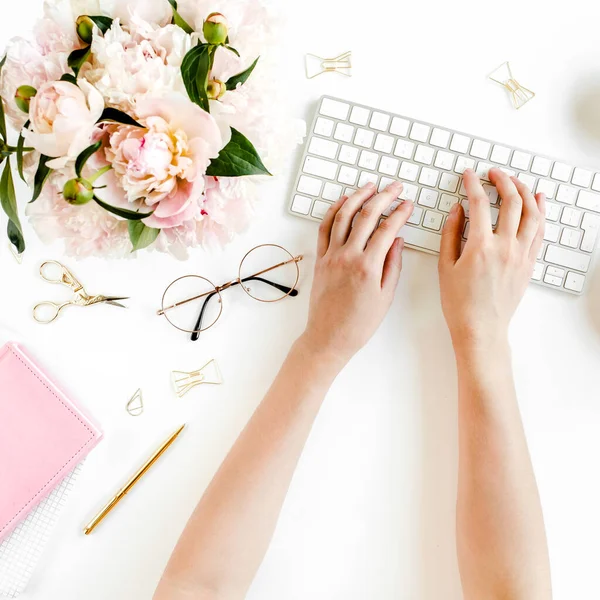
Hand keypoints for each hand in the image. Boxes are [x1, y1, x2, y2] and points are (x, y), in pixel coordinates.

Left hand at [301, 182, 413, 369]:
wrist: (328, 337)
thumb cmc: (358, 323)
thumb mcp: (385, 296)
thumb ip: (393, 265)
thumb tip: (398, 240)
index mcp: (368, 266)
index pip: (388, 229)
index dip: (400, 212)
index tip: (408, 204)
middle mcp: (347, 256)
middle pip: (367, 216)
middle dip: (383, 196)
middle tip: (395, 187)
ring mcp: (331, 256)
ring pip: (343, 216)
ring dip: (358, 197)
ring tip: (370, 186)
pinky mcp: (320, 259)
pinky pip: (324, 228)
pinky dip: (333, 211)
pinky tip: (342, 202)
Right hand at [439, 168, 544, 351]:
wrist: (481, 328)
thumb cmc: (460, 303)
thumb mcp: (446, 266)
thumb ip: (451, 234)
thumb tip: (457, 210)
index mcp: (480, 246)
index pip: (479, 203)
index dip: (473, 184)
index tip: (469, 176)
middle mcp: (505, 247)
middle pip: (511, 201)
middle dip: (502, 180)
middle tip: (493, 173)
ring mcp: (521, 254)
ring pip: (532, 212)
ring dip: (525, 191)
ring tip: (516, 181)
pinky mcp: (529, 263)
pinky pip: (540, 231)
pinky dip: (540, 212)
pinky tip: (537, 201)